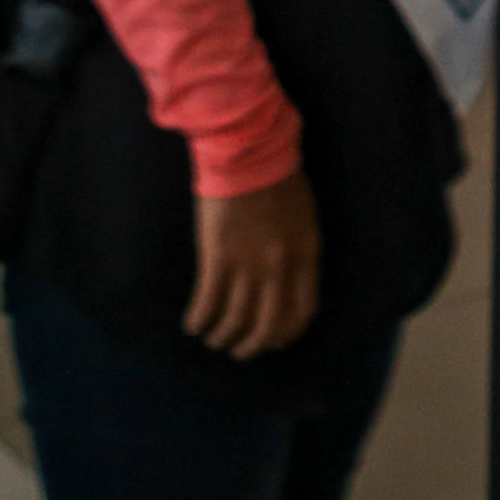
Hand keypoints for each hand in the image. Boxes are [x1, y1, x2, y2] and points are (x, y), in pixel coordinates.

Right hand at [186, 172, 319, 358]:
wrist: (248, 149)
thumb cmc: (277, 173)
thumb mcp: (303, 214)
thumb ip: (298, 249)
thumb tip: (287, 280)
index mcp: (306, 253)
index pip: (302, 312)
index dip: (286, 334)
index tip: (274, 342)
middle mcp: (280, 265)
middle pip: (268, 325)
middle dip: (252, 345)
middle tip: (240, 350)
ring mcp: (248, 262)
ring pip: (236, 319)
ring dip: (223, 336)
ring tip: (214, 338)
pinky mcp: (218, 255)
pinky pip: (208, 301)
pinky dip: (200, 319)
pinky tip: (193, 323)